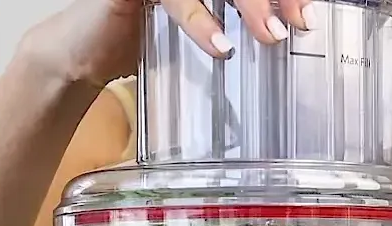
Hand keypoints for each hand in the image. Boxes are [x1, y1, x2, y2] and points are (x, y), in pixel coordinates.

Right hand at [27, 0, 309, 87]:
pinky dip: (200, 20)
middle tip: (301, 22)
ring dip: (249, 4)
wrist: (82, 55)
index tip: (309, 13)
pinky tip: (220, 46)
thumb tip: (285, 34)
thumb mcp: (200, 28)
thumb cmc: (140, 38)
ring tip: (271, 36)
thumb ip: (236, 24)